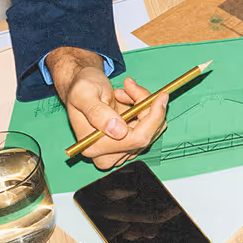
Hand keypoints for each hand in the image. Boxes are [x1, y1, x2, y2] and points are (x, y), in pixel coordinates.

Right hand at [47, 47, 167, 169]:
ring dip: (144, 105)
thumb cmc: (81, 89)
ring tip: (125, 91)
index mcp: (94, 146)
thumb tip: (119, 132)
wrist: (82, 90)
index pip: (136, 139)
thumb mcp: (84, 94)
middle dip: (146, 107)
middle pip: (146, 135)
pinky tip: (128, 98)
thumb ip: (98, 113)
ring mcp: (120, 151)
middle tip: (131, 87)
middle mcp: (107, 154)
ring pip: (151, 130)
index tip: (160, 96)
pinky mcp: (129, 144)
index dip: (153, 118)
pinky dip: (143, 109)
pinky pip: (150, 128)